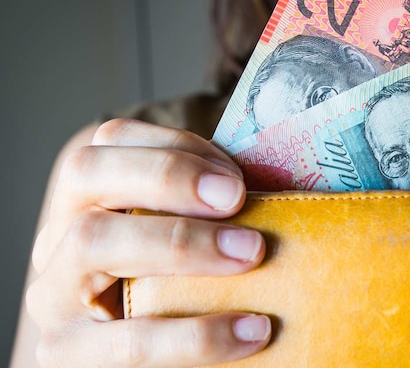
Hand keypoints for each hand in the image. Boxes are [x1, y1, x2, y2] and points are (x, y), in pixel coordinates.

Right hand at [27, 119, 269, 366]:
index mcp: (87, 200)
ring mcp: (52, 296)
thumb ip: (213, 213)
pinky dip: (197, 335)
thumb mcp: (189, 244)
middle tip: (237, 199)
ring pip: (91, 240)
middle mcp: (56, 236)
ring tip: (251, 253)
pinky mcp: (69, 357)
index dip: (175, 145)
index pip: (112, 140)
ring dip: (179, 240)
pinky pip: (129, 343)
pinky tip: (254, 331)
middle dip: (168, 175)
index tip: (237, 176)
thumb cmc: (186, 298)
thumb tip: (282, 186)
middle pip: (85, 172)